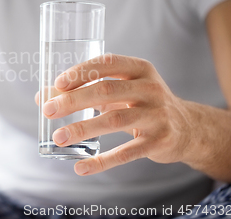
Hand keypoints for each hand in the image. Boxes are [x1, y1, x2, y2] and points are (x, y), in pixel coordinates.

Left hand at [40, 54, 198, 175]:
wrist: (187, 128)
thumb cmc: (141, 103)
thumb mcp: (119, 90)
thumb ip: (85, 90)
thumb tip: (43, 96)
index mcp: (139, 69)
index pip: (107, 63)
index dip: (81, 72)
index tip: (58, 83)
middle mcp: (150, 88)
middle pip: (106, 91)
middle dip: (73, 100)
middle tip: (49, 111)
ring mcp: (157, 115)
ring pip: (114, 120)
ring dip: (82, 129)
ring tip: (58, 138)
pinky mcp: (159, 141)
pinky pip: (126, 152)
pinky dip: (102, 161)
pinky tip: (81, 167)